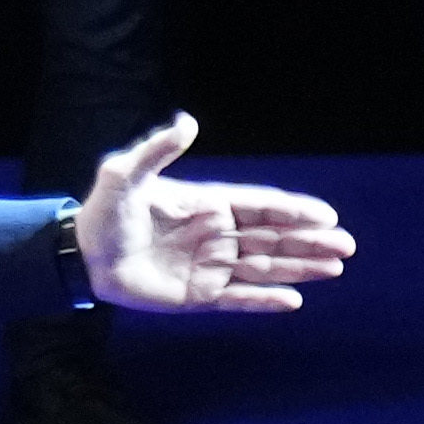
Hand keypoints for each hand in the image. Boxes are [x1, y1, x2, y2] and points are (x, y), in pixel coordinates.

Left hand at [76, 115, 351, 314]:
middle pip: (274, 238)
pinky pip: (237, 299)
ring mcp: (209, 266)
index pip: (262, 206)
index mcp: (209, 205)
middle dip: (310, 241)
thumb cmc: (102, 214)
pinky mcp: (197, 295)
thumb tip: (186, 122)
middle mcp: (217, 235)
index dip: (295, 211)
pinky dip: (264, 300)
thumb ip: (156, 151)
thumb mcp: (125, 176)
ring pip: (264, 268)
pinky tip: (293, 301)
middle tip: (346, 246)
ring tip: (335, 269)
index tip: (327, 216)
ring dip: (299, 268)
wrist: (78, 258)